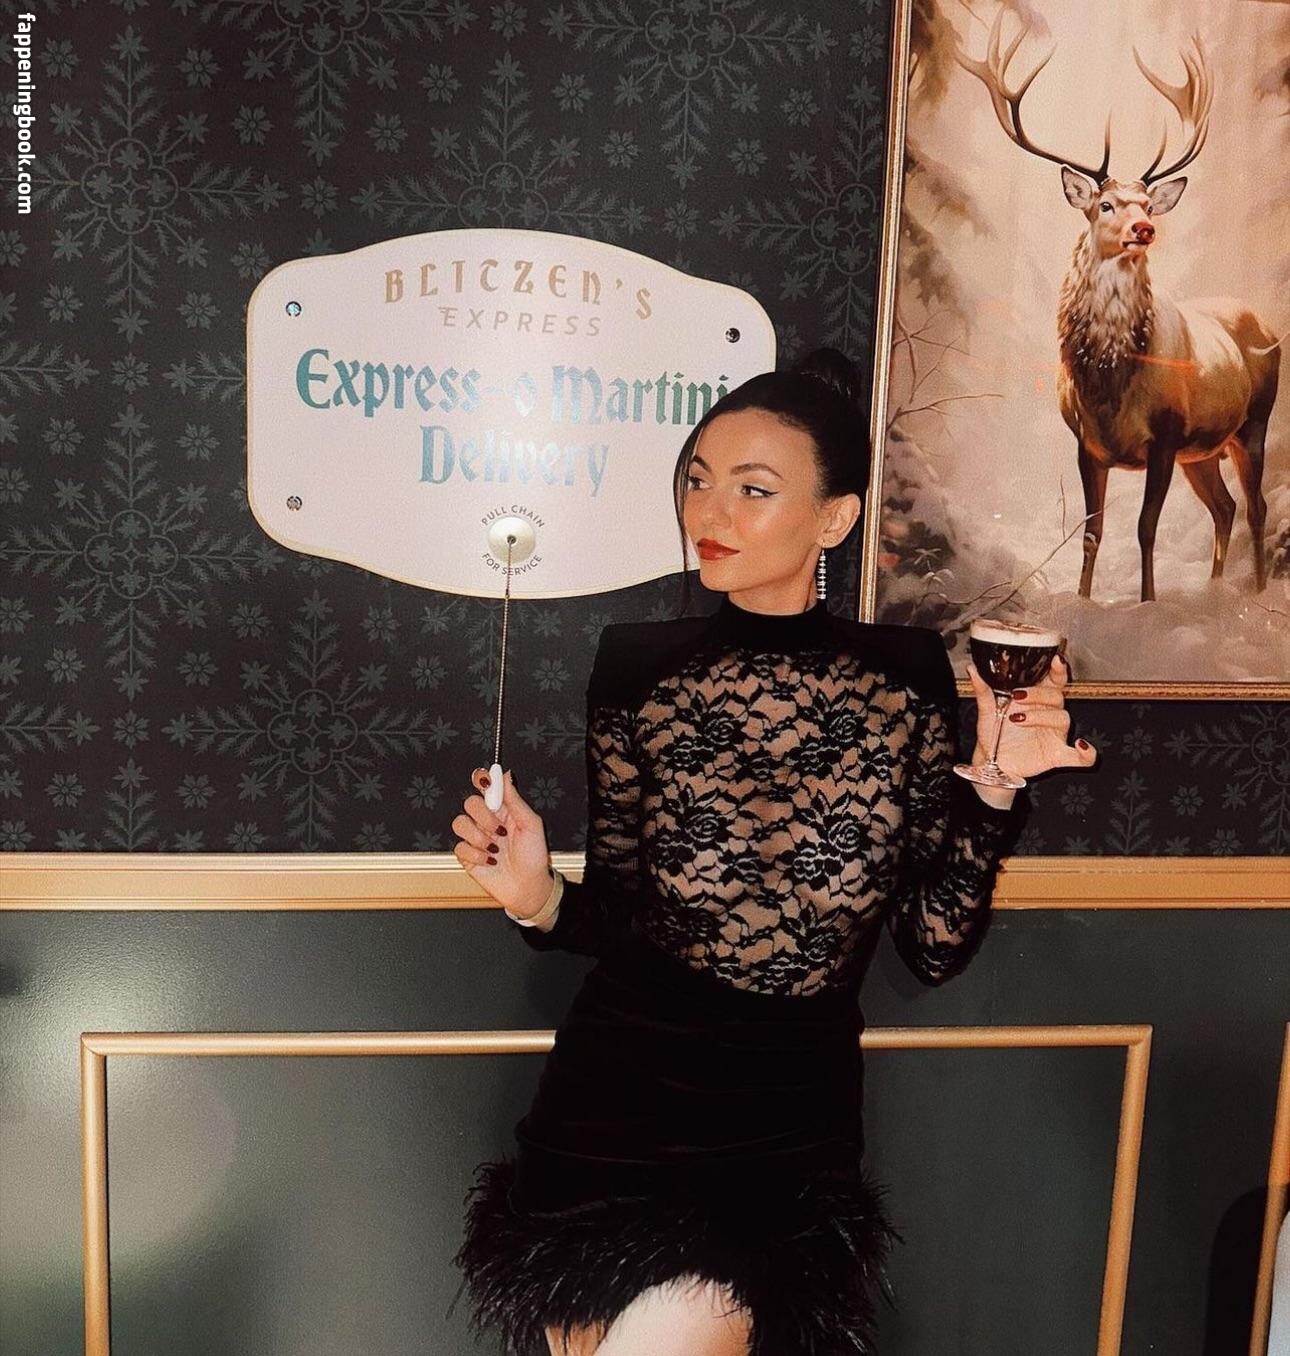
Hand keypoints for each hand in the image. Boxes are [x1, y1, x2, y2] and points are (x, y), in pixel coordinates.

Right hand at [452, 768, 552, 914]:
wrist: (528, 887)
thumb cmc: (533, 857)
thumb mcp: (531, 825)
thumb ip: (515, 800)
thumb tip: (505, 775)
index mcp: (503, 810)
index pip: (486, 787)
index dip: (481, 779)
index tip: (485, 781)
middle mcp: (487, 821)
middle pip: (470, 803)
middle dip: (484, 816)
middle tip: (499, 830)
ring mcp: (476, 838)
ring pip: (459, 823)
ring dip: (478, 836)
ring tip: (494, 847)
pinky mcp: (468, 856)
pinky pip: (459, 847)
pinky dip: (476, 854)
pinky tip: (489, 860)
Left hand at [966, 653, 1097, 779]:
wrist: (991, 762)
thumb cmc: (993, 734)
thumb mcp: (986, 712)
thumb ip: (983, 691)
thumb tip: (973, 669)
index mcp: (1036, 700)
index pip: (1053, 680)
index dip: (1058, 670)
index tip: (1056, 659)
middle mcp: (1049, 714)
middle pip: (1057, 697)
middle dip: (1039, 694)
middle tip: (1017, 696)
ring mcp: (1055, 735)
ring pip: (1062, 718)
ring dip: (1041, 717)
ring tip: (1017, 719)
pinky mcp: (1057, 755)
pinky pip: (1081, 758)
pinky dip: (1086, 754)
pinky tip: (1081, 745)